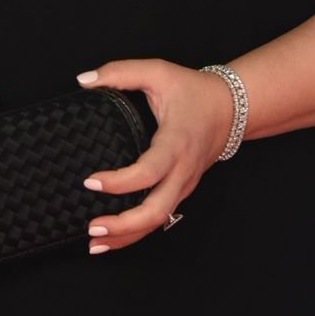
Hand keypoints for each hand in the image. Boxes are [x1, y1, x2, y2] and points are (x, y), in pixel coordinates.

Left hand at [75, 59, 231, 252]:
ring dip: (127, 237)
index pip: (149, 172)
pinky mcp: (181, 191)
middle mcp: (182, 170)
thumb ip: (120, 72)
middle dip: (124, 225)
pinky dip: (136, 232)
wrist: (230, 108)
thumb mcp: (158, 71)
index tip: (90, 180)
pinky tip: (112, 239)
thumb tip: (84, 80)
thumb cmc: (193, 90)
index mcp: (176, 142)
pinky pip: (160, 217)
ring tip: (94, 243)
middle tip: (92, 227)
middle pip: (157, 210)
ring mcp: (184, 184)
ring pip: (158, 221)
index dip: (120, 182)